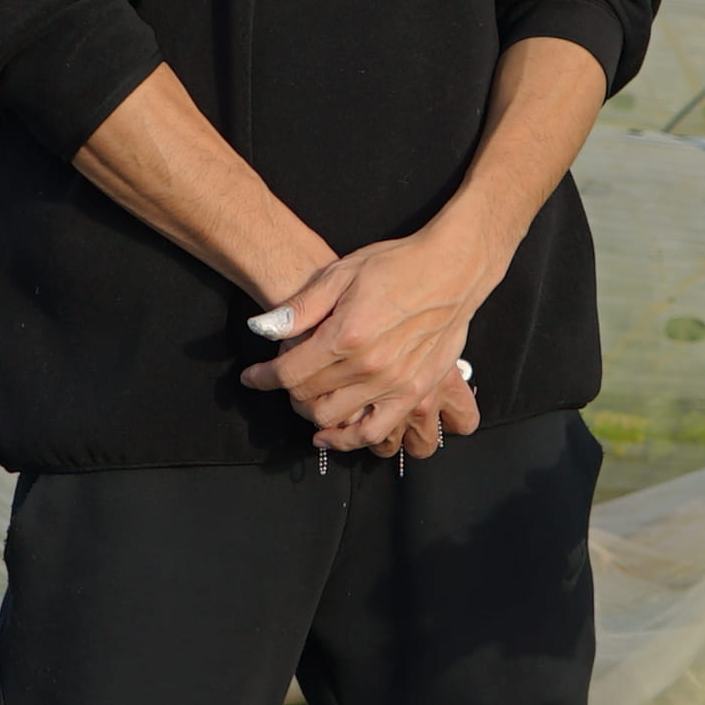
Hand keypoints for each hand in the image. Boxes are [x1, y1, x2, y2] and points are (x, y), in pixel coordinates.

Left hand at [242, 227, 500, 453]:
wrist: (452, 270)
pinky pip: (373, 432)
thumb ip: (301, 307)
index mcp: (345, 334)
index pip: (288, 372)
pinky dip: (347, 439)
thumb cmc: (397, 265)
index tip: (252, 377)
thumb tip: (263, 330)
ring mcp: (393, 384)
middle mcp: (368, 366)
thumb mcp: (341, 273)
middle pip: (306, 397)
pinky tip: (332, 433)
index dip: (262, 378)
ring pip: (333, 418)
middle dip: (286, 392)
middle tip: (285, 380)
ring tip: (306, 401)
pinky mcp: (414, 393)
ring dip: (310, 413)